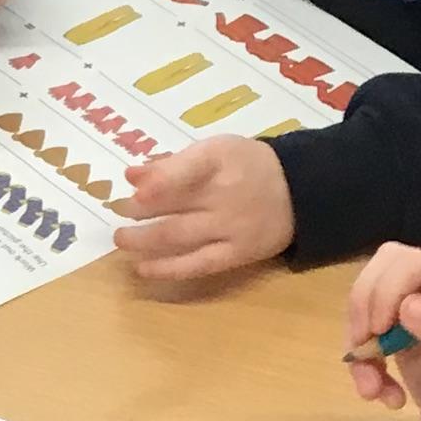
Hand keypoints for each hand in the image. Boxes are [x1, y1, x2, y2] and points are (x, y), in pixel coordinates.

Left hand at [116, 136, 294, 280]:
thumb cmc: (246, 166)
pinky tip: (144, 269)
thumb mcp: (214, 151)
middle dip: (140, 210)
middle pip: (174, 204)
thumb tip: (130, 176)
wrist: (299, 191)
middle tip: (121, 211)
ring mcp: (230, 227)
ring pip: (178, 235)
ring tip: (122, 239)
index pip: (188, 167)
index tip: (133, 186)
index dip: (160, 178)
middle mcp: (225, 194)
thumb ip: (172, 164)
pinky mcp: (237, 254)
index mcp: (219, 159)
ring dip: (143, 240)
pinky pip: (197, 264)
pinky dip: (168, 269)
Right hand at [345, 241, 420, 420]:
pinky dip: (360, 364)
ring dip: (357, 344)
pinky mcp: (390, 326)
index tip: (380, 330)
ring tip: (373, 388)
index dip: (388, 290)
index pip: (413, 263)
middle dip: (363, 308)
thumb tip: (408, 305)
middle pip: (381, 269)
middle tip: (366, 346)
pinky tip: (380, 392)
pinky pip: (360, 331)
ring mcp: (408, 304)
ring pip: (363, 301)